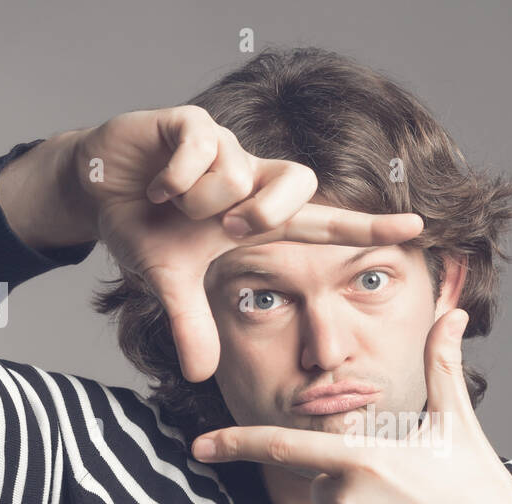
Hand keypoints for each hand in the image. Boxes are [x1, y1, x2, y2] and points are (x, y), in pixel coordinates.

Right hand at [68, 106, 423, 381]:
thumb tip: (201, 374)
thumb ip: (191, 322)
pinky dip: (173, 179)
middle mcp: (252, 177)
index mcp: (259, 215)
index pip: (325, 222)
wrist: (95, 189)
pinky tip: (154, 186)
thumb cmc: (145, 229)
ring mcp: (226, 146)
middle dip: (260, 214)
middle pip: (298, 186)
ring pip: (237, 176)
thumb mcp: (169, 281)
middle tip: (223, 230)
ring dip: (195, 202)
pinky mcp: (193, 121)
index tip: (417, 227)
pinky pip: (201, 152)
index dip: (368, 226)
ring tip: (169, 203)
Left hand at [190, 308, 511, 503]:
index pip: (284, 446)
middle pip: (324, 484)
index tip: (199, 445)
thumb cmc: (482, 487)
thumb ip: (440, 366)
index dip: (236, 443)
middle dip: (354, 483)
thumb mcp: (457, 423)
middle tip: (410, 493)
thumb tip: (451, 313)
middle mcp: (349, 501)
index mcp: (364, 458)